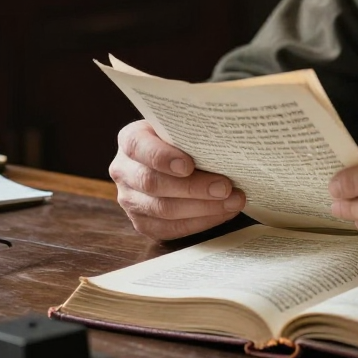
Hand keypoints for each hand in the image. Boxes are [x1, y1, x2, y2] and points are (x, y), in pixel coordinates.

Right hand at [109, 120, 245, 241]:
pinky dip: (200, 222)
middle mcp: (124, 170)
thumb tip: (226, 143)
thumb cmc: (183, 139)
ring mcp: (130, 199)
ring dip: (203, 208)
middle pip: (153, 183)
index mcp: (131, 140)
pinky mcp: (142, 223)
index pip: (139, 147)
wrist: (173, 157)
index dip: (162, 158)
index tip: (189, 165)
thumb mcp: (182, 128)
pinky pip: (170, 229)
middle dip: (193, 188)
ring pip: (163, 210)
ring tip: (233, 201)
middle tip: (225, 187)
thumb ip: (193, 133)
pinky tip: (223, 213)